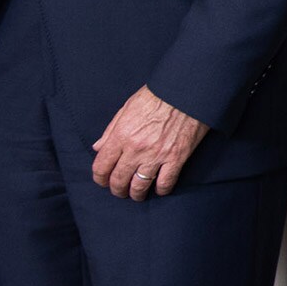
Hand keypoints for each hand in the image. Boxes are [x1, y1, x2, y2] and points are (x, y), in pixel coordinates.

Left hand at [90, 86, 207, 198]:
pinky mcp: (176, 158)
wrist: (188, 91)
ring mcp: (157, 155)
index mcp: (121, 135)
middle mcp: (136, 149)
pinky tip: (159, 189)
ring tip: (136, 194)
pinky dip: (161, 190)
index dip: (99, 178)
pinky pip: (165, 182)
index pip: (101, 166)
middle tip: (119, 191)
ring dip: (135, 194)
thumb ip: (111, 129)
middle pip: (118, 180)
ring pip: (139, 186)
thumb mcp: (128, 107)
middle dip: (116, 189)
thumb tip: (98, 147)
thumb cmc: (158, 95)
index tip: (102, 181)